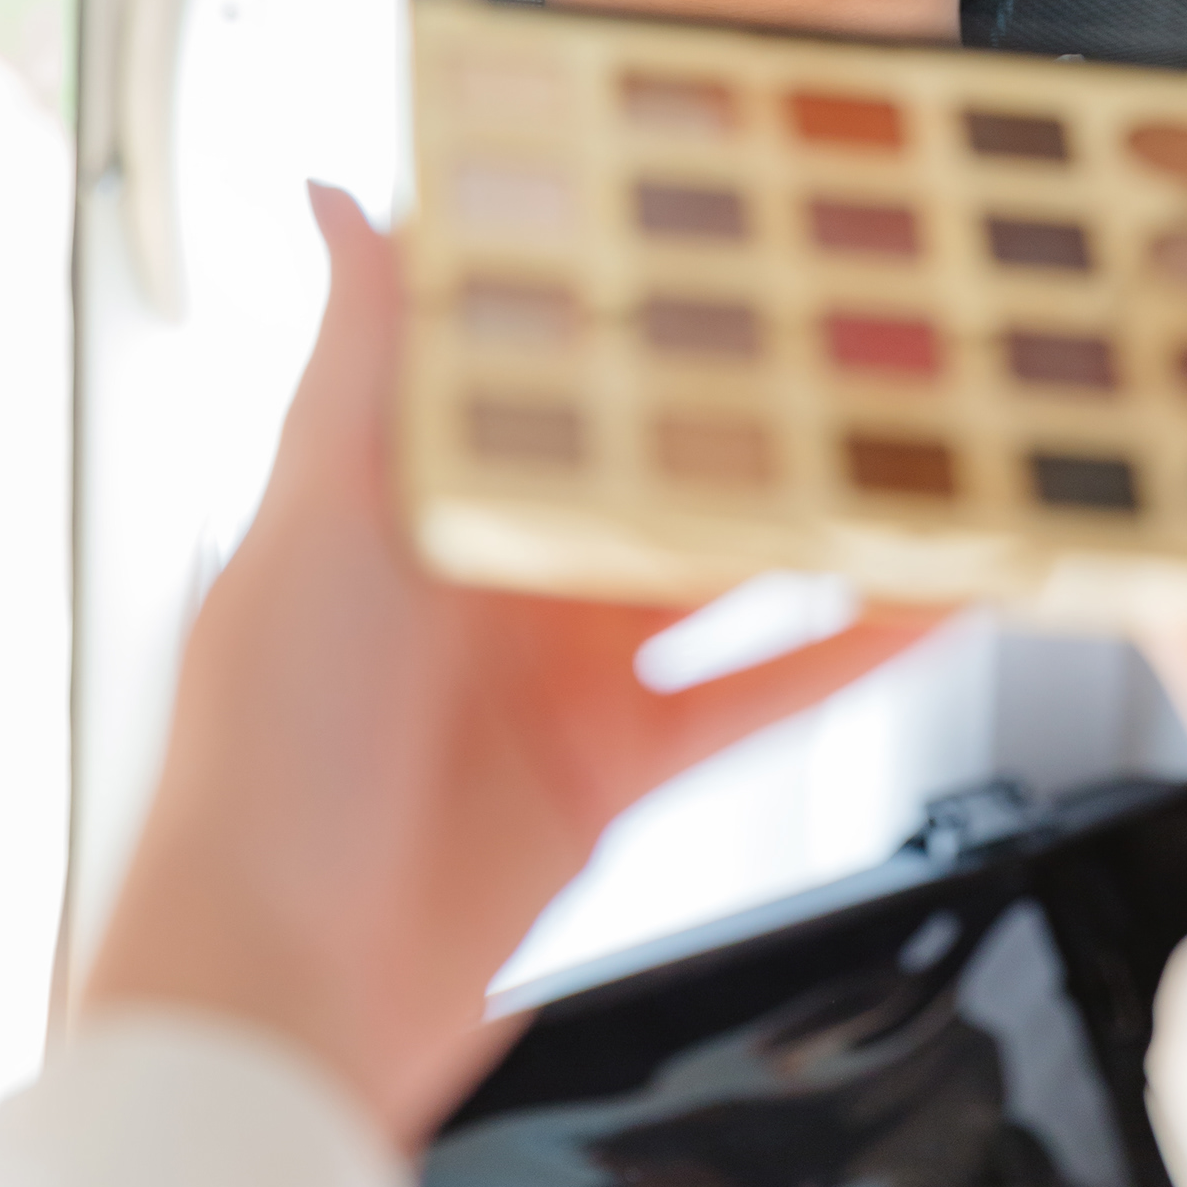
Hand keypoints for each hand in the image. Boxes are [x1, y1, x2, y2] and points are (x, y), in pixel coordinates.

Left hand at [83, 187, 926, 1143]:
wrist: (282, 986)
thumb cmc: (258, 748)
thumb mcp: (306, 520)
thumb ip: (358, 363)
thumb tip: (339, 199)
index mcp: (419, 494)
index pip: (542, 369)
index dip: (623, 301)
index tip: (714, 225)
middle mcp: (497, 572)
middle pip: (651, 465)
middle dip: (746, 403)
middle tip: (858, 327)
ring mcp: (561, 670)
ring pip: (722, 571)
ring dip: (820, 522)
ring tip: (924, 453)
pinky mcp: (615, 767)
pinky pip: (756, 694)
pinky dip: (847, 654)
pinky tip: (928, 606)